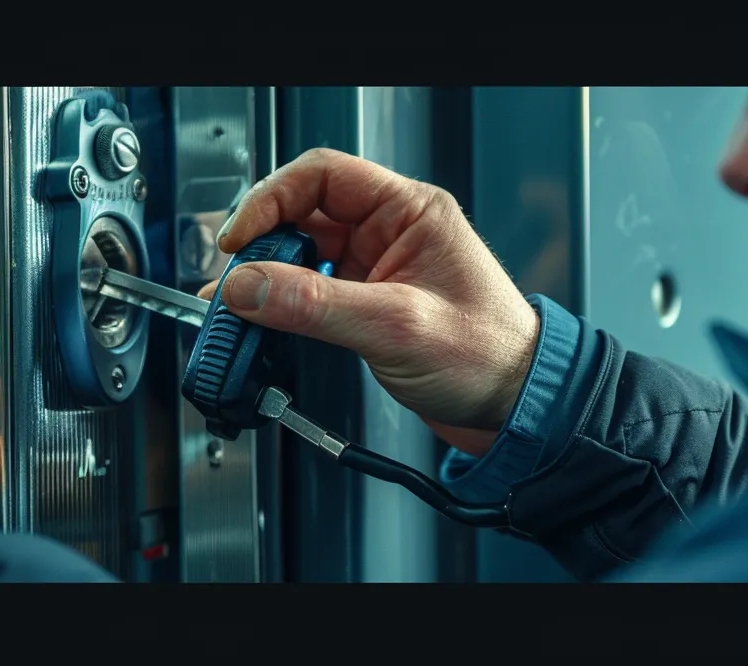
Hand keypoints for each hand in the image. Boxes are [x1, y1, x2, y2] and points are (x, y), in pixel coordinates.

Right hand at [199, 148, 539, 456]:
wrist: (515, 409)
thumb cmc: (489, 356)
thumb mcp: (396, 326)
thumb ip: (315, 306)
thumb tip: (246, 287)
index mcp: (410, 210)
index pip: (322, 175)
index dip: (271, 199)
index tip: (240, 240)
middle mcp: (390, 232)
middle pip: (303, 214)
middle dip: (261, 243)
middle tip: (232, 281)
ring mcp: (377, 268)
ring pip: (301, 255)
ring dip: (265, 278)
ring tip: (235, 307)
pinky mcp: (367, 305)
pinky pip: (309, 293)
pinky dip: (280, 306)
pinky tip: (259, 325)